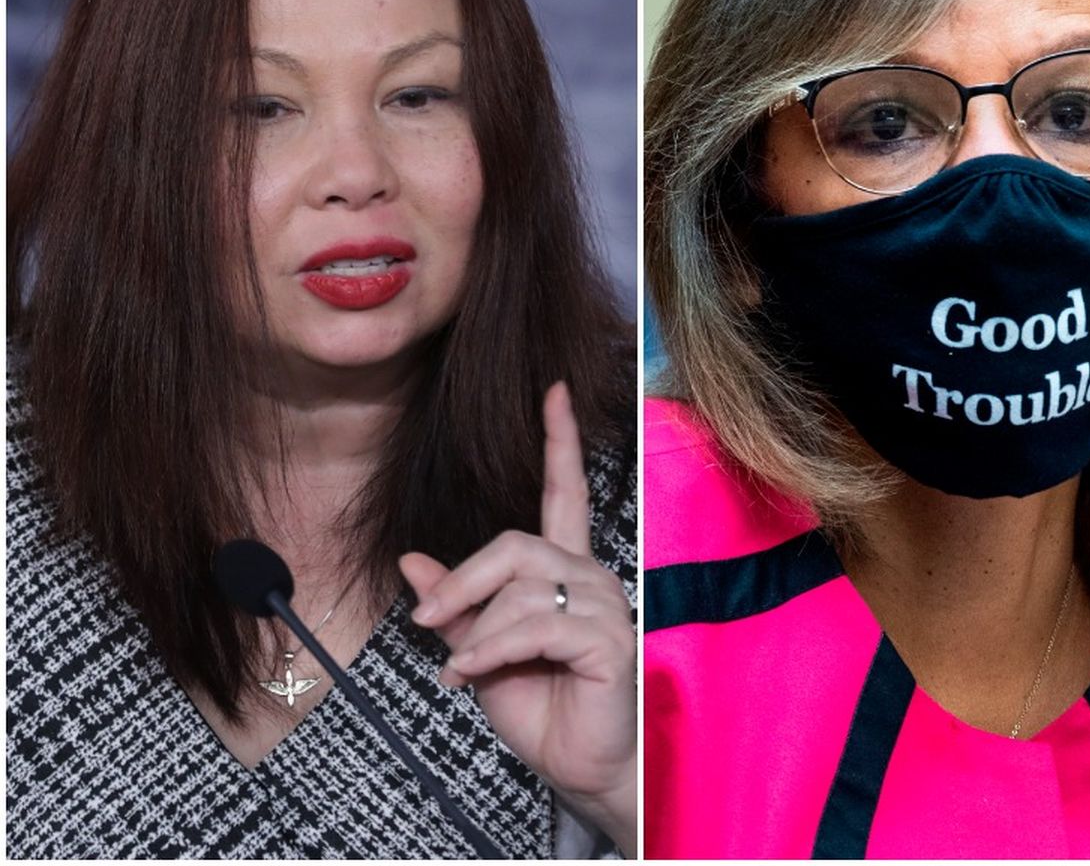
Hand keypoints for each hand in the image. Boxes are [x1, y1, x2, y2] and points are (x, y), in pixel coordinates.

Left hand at [399, 382, 636, 855]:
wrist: (581, 767)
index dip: (559, 440)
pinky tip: (468, 674)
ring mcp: (605, 607)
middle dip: (463, 580)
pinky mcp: (609, 641)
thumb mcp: (482, 654)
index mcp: (565, 572)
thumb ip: (457, 607)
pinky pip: (537, 624)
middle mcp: (590, 577)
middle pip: (518, 543)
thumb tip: (412, 559)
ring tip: (455, 667)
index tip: (555, 390)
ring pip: (523, 585)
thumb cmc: (543, 710)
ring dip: (475, 628)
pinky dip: (490, 648)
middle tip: (426, 619)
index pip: (564, 492)